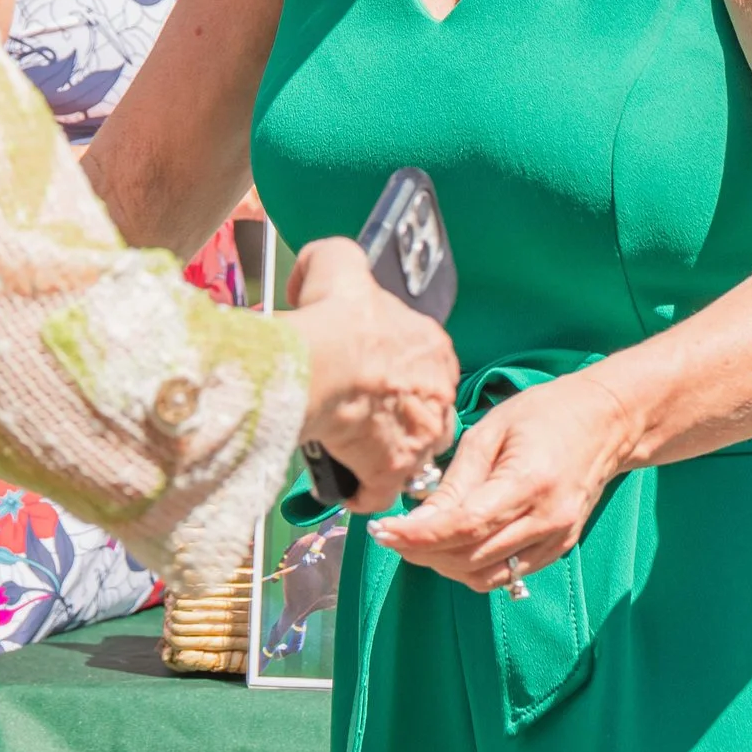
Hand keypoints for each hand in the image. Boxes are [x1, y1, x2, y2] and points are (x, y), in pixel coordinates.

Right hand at [287, 238, 456, 513]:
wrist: (319, 362)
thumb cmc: (334, 316)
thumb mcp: (337, 262)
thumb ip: (336, 260)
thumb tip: (315, 275)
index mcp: (431, 346)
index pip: (426, 364)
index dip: (396, 371)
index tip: (372, 375)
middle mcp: (437, 393)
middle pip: (425, 411)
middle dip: (399, 416)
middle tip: (361, 414)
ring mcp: (418, 436)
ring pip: (411, 454)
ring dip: (387, 455)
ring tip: (354, 450)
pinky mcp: (391, 470)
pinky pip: (381, 491)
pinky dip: (363, 490)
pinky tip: (344, 481)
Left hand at [373, 366, 638, 589]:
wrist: (606, 423)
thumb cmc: (544, 414)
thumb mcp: (490, 432)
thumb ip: (456, 479)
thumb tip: (418, 515)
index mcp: (528, 483)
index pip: (464, 526)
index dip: (418, 535)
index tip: (382, 531)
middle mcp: (546, 520)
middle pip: (471, 557)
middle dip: (422, 552)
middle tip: (390, 533)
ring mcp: (556, 539)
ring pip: (486, 576)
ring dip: (444, 564)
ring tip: (416, 540)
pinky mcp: (558, 548)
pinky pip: (506, 575)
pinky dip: (471, 567)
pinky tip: (450, 545)